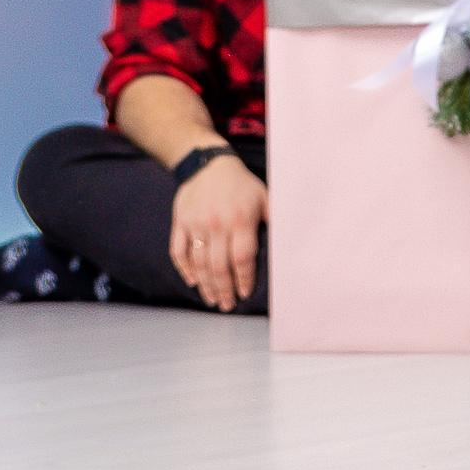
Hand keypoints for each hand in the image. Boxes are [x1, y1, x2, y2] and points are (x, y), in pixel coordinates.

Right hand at [171, 152, 266, 311]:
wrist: (207, 164)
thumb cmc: (242, 184)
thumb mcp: (265, 197)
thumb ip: (275, 220)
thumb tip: (291, 243)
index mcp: (240, 220)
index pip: (242, 257)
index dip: (244, 278)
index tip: (245, 293)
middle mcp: (216, 224)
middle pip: (218, 266)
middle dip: (224, 289)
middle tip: (228, 306)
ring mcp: (195, 224)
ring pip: (198, 262)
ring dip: (205, 284)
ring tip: (212, 300)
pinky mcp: (180, 222)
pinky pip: (178, 251)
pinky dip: (184, 268)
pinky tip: (192, 281)